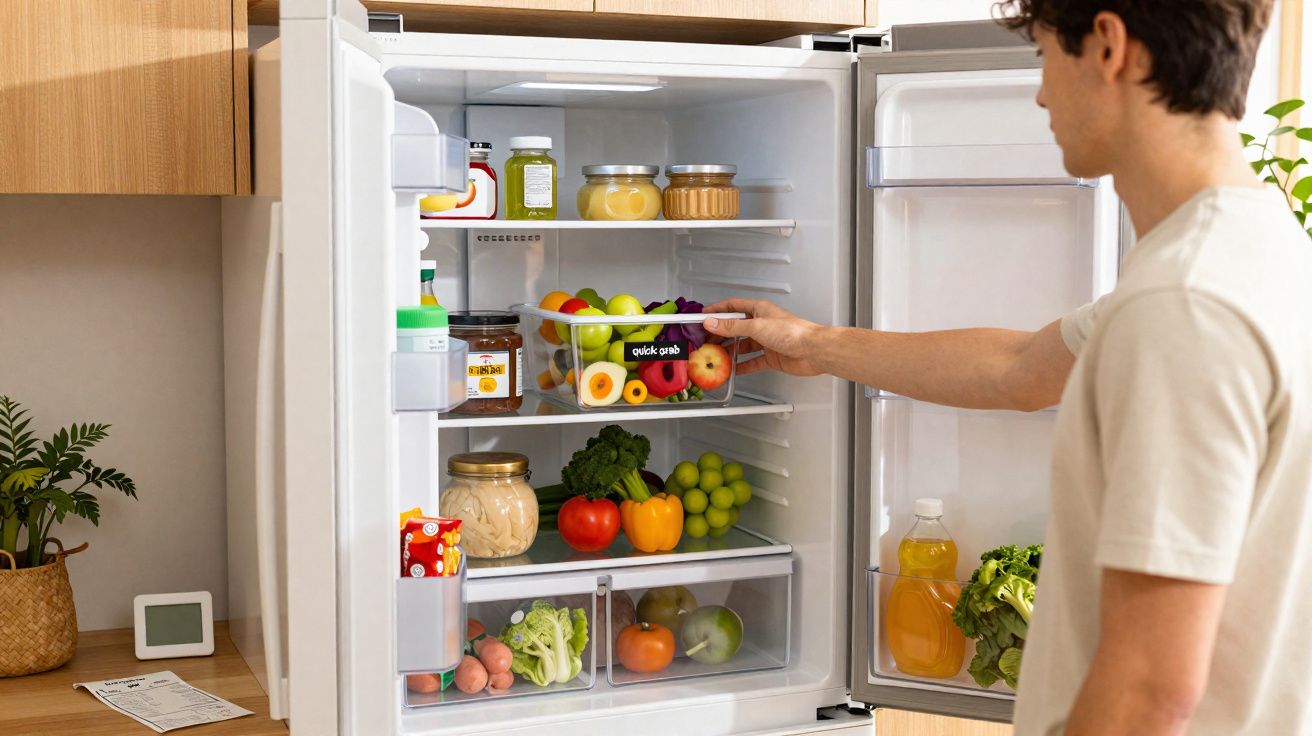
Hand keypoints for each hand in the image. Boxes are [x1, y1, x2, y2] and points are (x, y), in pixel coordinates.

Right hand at [702, 299, 823, 376]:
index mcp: (759, 310)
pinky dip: (741, 366)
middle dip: (720, 334)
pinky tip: (732, 370)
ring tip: (714, 357)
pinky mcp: (771, 357)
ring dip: (729, 351)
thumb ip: (732, 326)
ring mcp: (766, 341)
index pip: (733, 306)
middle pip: (735, 328)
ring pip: (742, 346)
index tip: (702, 316)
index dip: (717, 311)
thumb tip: (712, 323)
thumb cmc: (792, 332)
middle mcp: (762, 324)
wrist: (813, 351)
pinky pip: (752, 362)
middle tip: (704, 341)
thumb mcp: (756, 326)